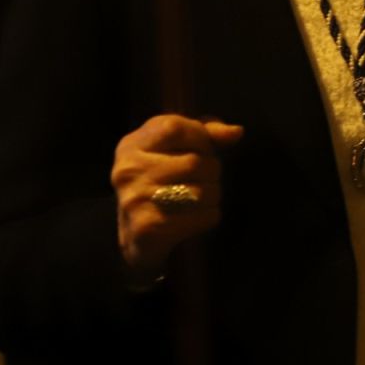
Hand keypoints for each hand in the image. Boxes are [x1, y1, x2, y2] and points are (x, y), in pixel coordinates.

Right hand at [112, 115, 243, 276]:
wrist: (137, 236)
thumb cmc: (162, 182)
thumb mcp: (176, 148)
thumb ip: (206, 133)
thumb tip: (236, 132)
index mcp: (132, 145)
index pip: (176, 127)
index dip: (201, 138)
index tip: (201, 150)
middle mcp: (129, 171)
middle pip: (195, 162)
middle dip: (211, 171)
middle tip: (202, 179)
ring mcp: (136, 201)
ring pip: (203, 191)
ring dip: (213, 195)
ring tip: (199, 198)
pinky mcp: (149, 229)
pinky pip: (205, 216)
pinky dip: (209, 216)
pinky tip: (195, 217)